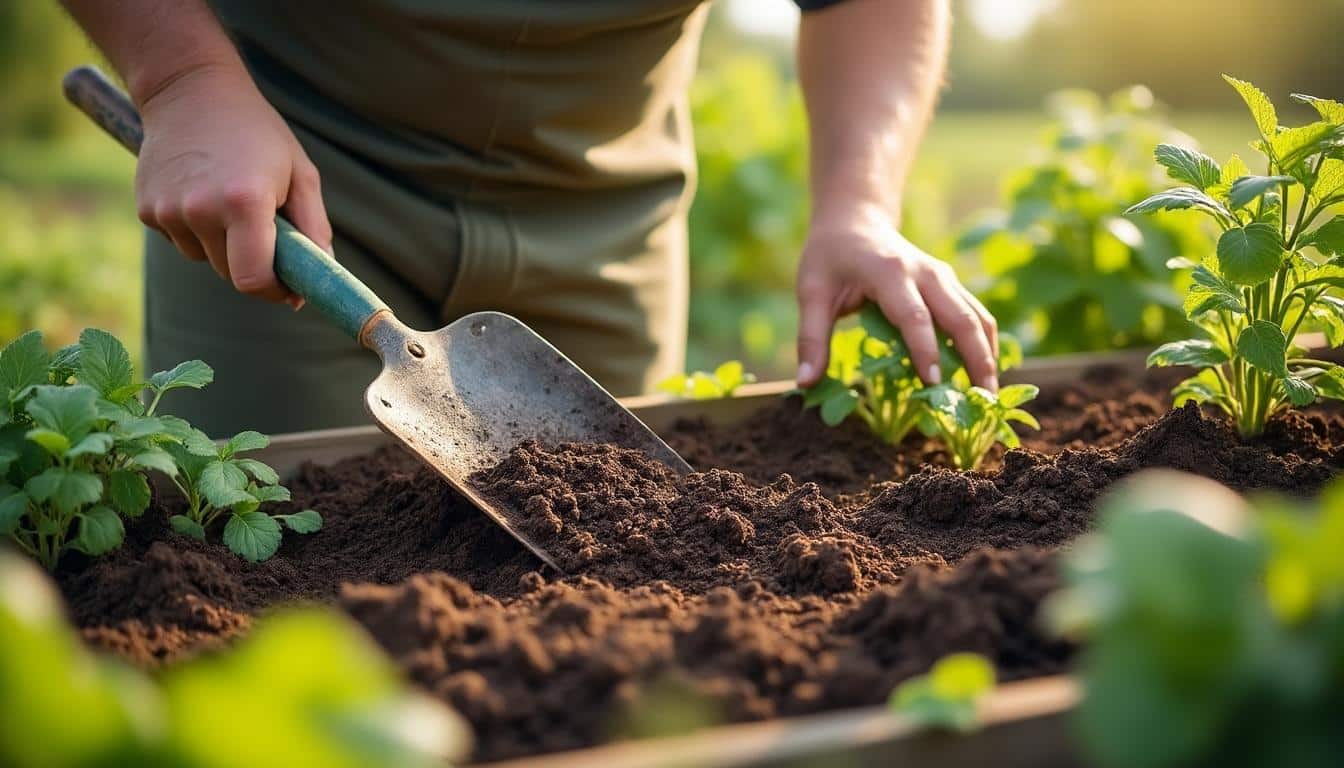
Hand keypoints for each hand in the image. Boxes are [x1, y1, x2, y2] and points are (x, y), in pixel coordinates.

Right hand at [135, 63, 332, 305]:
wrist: (190, 90)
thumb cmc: (258, 132)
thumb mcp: (300, 174)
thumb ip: (314, 231)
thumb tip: (310, 286)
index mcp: (245, 202)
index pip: (254, 279)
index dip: (274, 290)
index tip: (288, 284)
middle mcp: (200, 209)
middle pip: (232, 274)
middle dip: (254, 265)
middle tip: (265, 230)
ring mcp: (168, 210)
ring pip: (206, 259)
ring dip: (224, 246)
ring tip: (230, 199)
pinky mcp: (146, 209)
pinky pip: (182, 241)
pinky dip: (197, 230)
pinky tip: (202, 191)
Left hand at [795, 203, 998, 390]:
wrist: (855, 221)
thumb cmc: (830, 258)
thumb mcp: (811, 292)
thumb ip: (811, 338)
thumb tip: (805, 383)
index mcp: (890, 272)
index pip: (914, 317)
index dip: (925, 350)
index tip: (933, 384)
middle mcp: (925, 272)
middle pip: (961, 317)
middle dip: (976, 358)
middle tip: (983, 398)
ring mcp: (943, 276)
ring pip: (977, 315)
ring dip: (988, 354)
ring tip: (990, 392)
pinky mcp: (950, 283)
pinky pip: (977, 313)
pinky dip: (985, 342)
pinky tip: (985, 371)